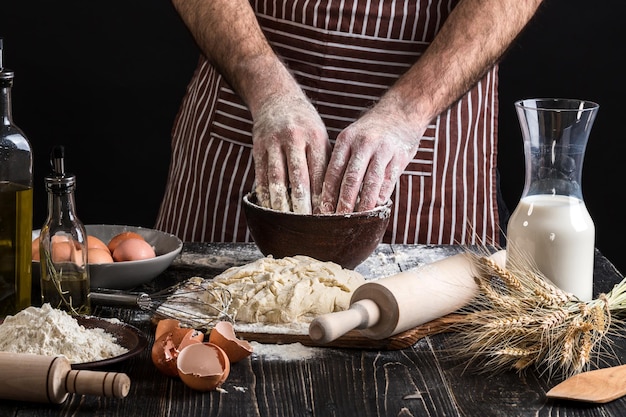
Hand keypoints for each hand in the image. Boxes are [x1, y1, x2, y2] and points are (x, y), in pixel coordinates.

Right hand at [252, 95, 330, 213]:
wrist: (276, 98)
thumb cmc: (305, 124)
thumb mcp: (320, 137)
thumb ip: (325, 163)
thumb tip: (335, 195)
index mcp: (314, 137)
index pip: (319, 173)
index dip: (321, 196)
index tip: (325, 216)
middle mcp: (294, 138)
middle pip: (298, 177)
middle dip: (303, 204)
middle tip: (307, 226)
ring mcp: (273, 142)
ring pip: (277, 179)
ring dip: (282, 203)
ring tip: (287, 221)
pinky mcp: (257, 147)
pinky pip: (260, 176)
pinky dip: (265, 194)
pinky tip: (270, 209)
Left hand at [319, 107, 422, 212]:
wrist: (403, 111)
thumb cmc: (373, 131)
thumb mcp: (353, 138)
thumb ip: (344, 160)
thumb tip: (329, 193)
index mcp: (346, 140)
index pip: (333, 171)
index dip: (327, 193)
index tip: (322, 211)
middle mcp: (363, 143)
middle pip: (350, 179)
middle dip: (343, 203)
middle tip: (337, 221)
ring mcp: (383, 150)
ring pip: (370, 183)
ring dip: (363, 204)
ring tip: (357, 221)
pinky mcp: (399, 157)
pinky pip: (388, 181)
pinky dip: (381, 197)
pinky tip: (375, 209)